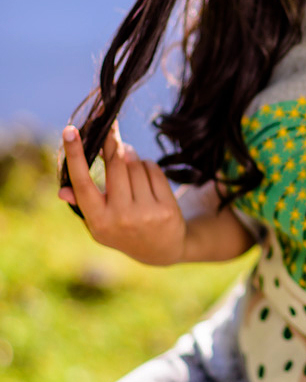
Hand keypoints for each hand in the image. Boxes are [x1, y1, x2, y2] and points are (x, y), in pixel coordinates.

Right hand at [58, 121, 187, 265]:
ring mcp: (146, 214)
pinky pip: (153, 170)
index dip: (75, 156)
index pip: (82, 183)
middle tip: (112, 131)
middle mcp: (121, 218)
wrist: (161, 250)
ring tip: (130, 162)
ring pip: (136, 165)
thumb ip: (82, 204)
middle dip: (113, 145)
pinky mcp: (166, 208)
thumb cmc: (122, 229)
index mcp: (98, 221)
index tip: (70, 131)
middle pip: (115, 165)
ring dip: (132, 157)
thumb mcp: (99, 223)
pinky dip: (147, 166)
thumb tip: (62, 191)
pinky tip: (146, 174)